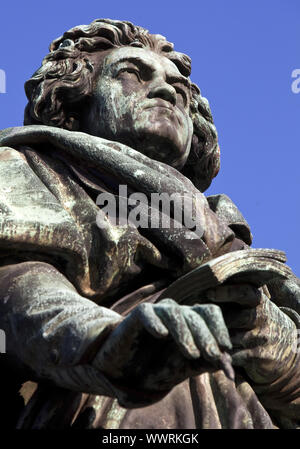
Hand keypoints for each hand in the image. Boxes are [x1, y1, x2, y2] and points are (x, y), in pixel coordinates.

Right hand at [93, 299, 233, 394]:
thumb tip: (228, 365)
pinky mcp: (136, 316)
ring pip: (174, 311)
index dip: (219, 328)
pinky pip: (146, 312)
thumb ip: (206, 364)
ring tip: (191, 353)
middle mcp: (176, 313)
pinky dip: (154, 321)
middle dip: (206, 336)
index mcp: (191, 321)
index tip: (225, 349)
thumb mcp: (185, 368)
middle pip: (195, 314)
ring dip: (184, 332)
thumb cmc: (158, 366)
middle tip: (212, 355)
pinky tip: (161, 335)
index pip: (210, 313)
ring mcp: (156, 312)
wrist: (125, 372)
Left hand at [205, 283, 297, 383]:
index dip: (227, 292)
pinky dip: (222, 355)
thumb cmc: (255, 320)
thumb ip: (231, 299)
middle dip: (217, 322)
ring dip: (217, 340)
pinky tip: (214, 352)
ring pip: (231, 339)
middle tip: (201, 323)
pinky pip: (234, 355)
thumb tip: (200, 298)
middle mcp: (263, 317)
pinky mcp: (260, 355)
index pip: (244, 293)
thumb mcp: (250, 306)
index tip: (209, 293)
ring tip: (204, 339)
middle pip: (235, 318)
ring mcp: (263, 337)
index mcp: (258, 301)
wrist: (283, 345)